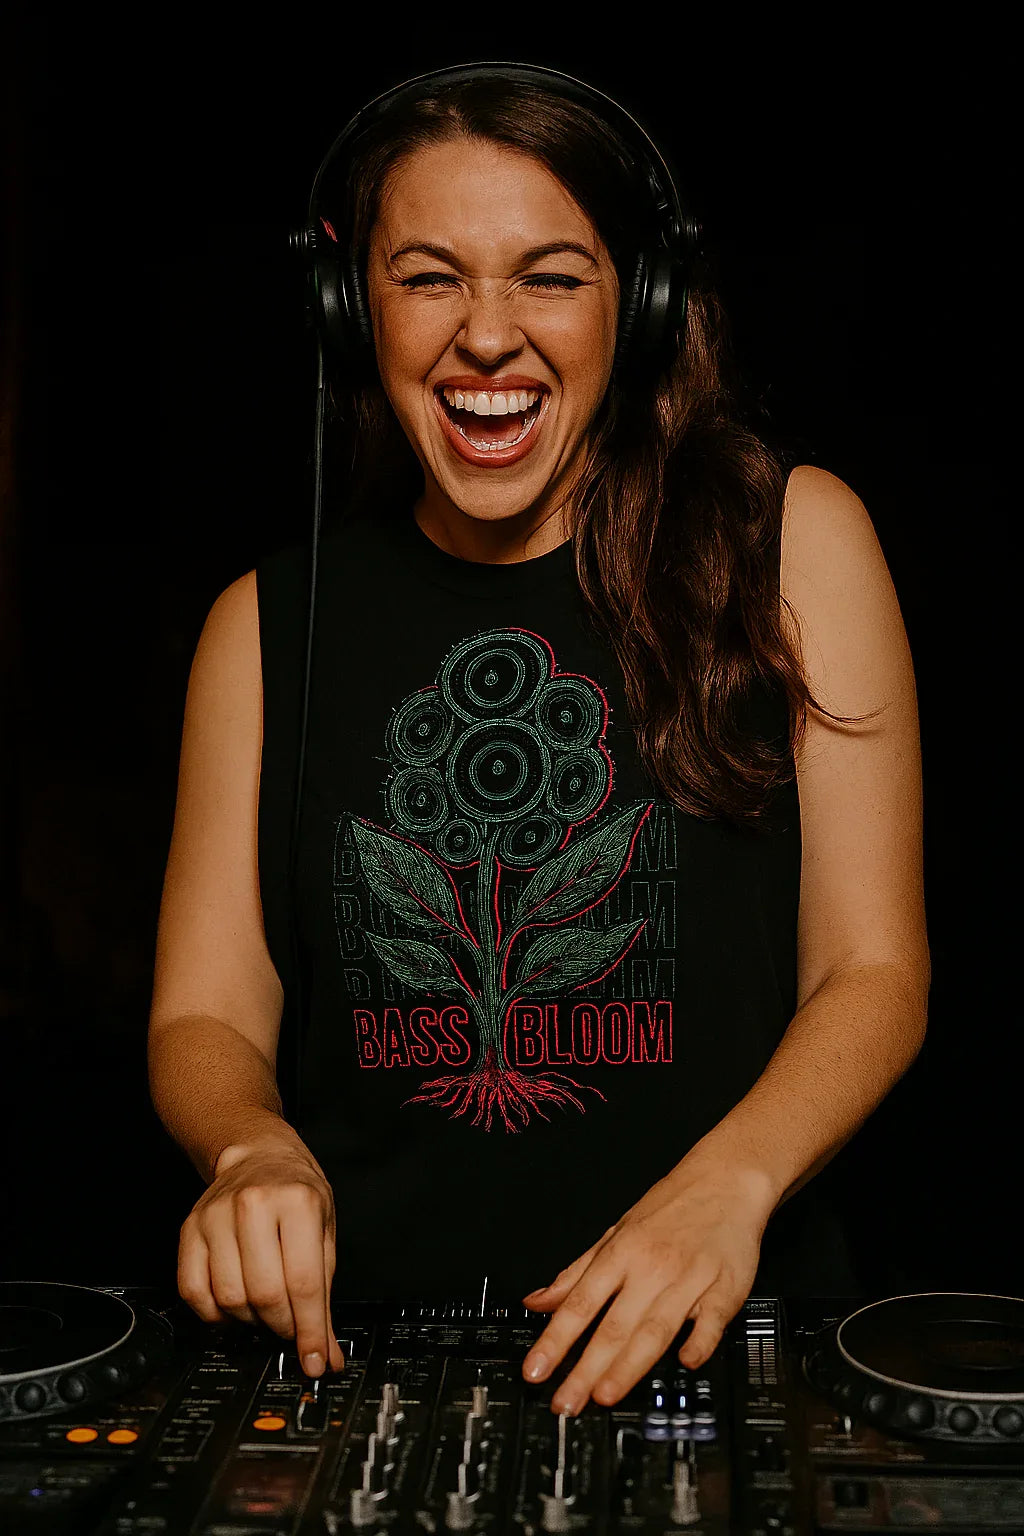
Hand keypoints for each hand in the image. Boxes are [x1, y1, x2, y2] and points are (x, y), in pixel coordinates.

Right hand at [177, 1136, 344, 1377]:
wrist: (259, 1156)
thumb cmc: (297, 1194)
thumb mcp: (325, 1232)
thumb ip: (324, 1295)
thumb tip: (324, 1353)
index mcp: (298, 1202)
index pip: (303, 1282)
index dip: (310, 1331)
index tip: (314, 1361)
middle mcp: (254, 1205)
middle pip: (265, 1294)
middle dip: (282, 1326)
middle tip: (290, 1328)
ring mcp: (216, 1216)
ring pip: (229, 1298)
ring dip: (251, 1320)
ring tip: (265, 1309)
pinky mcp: (190, 1229)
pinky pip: (194, 1292)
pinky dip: (215, 1314)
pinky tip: (234, 1306)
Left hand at [520, 1154, 775, 1411]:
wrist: (725, 1179)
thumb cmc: (670, 1207)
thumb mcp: (615, 1231)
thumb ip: (577, 1273)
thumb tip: (537, 1301)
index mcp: (621, 1253)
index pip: (580, 1304)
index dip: (555, 1340)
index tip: (535, 1370)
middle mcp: (651, 1267)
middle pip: (614, 1325)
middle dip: (586, 1368)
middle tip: (566, 1401)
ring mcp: (689, 1277)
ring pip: (656, 1328)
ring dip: (630, 1364)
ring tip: (605, 1394)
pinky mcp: (726, 1286)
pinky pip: (712, 1319)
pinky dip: (700, 1341)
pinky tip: (686, 1361)